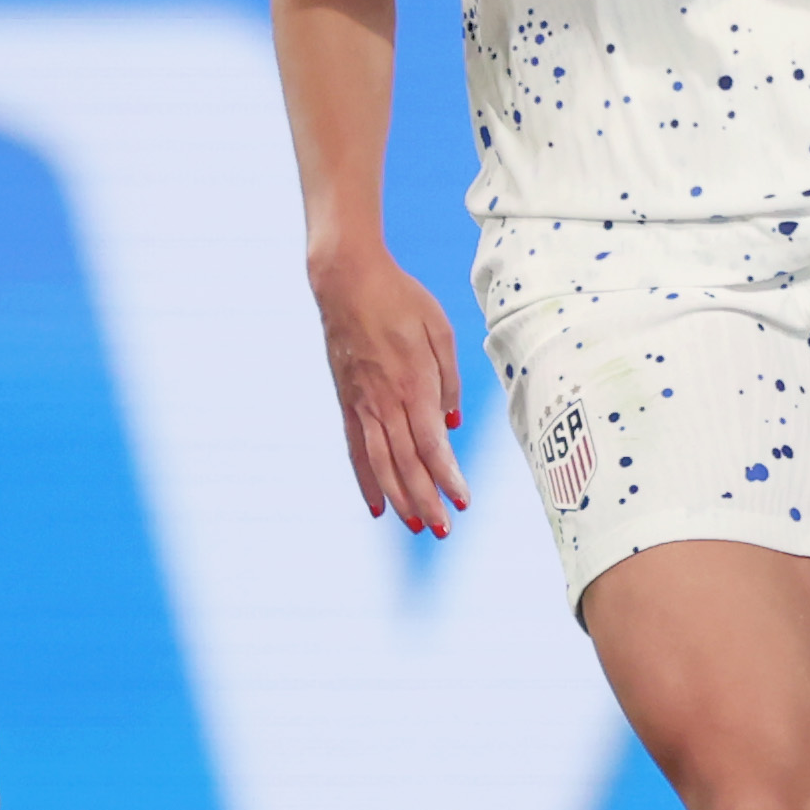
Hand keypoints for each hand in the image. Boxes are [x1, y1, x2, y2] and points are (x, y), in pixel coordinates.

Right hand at [311, 241, 468, 535]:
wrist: (346, 280)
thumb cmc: (400, 299)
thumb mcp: (440, 330)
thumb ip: (449, 380)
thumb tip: (452, 423)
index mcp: (414, 384)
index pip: (433, 445)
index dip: (448, 477)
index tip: (463, 501)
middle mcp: (385, 402)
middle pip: (407, 463)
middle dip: (426, 500)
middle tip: (443, 529)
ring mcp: (361, 404)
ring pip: (380, 464)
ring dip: (399, 498)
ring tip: (415, 525)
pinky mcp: (346, 402)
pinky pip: (355, 450)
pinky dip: (366, 480)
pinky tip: (376, 506)